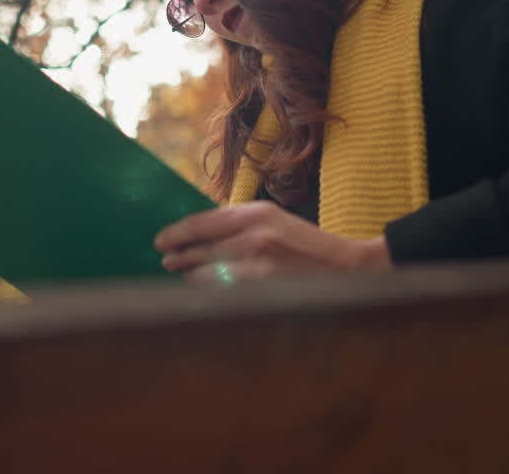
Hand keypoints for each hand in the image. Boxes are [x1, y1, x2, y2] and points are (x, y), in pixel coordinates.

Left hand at [154, 201, 392, 284]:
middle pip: (200, 249)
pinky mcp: (263, 291)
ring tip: (183, 276)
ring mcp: (258, 266)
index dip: (177, 232)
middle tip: (166, 260)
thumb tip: (200, 236)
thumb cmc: (306, 245)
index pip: (203, 222)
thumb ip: (239, 225)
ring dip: (192, 276)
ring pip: (207, 274)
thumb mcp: (274, 221)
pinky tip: (205, 293)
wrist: (347, 269)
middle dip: (181, 256)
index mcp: (256, 213)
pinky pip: (224, 294)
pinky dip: (212, 293)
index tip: (161, 240)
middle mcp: (254, 236)